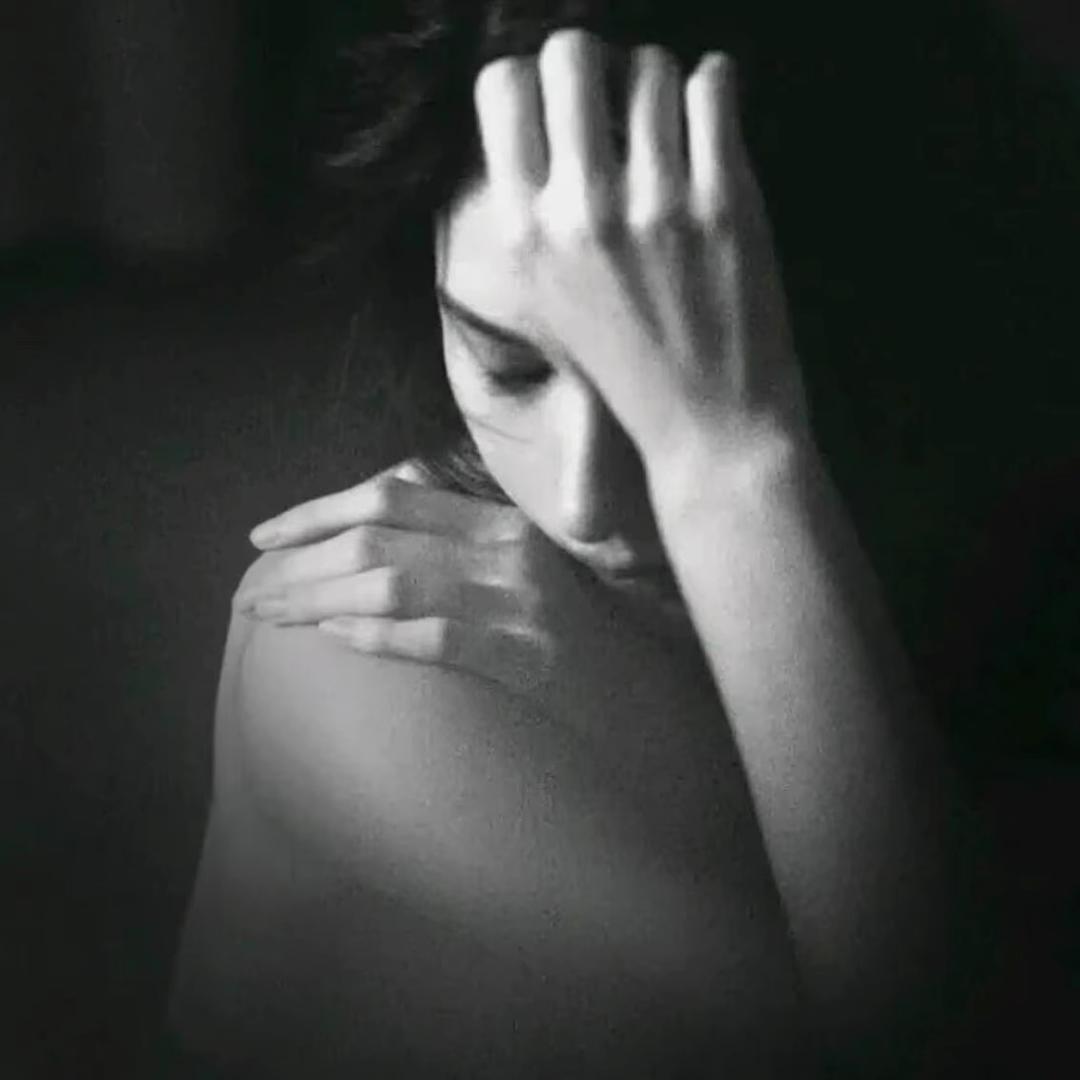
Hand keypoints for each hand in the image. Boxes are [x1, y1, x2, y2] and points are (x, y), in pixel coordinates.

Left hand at [233, 463, 631, 717]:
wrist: (642, 688)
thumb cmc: (567, 628)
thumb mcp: (517, 566)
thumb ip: (455, 541)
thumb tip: (367, 528)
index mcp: (502, 520)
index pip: (391, 494)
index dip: (317, 510)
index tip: (265, 537)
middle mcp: (509, 549)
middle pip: (379, 537)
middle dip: (301, 563)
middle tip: (252, 594)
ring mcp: (522, 602)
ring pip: (393, 583)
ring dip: (319, 599)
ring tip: (272, 618)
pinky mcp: (529, 657)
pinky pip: (434, 638)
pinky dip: (375, 636)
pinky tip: (336, 639)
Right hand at [469, 31, 808, 470]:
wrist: (711, 429)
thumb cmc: (630, 366)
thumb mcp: (549, 297)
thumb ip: (534, 209)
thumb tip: (544, 108)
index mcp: (522, 235)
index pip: (501, 86)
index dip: (536, 79)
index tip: (565, 104)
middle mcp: (578, 212)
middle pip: (570, 52)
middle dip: (598, 64)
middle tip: (620, 102)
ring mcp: (653, 203)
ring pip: (651, 64)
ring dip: (664, 83)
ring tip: (673, 127)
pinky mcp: (723, 201)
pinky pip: (715, 82)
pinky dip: (716, 88)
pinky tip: (711, 125)